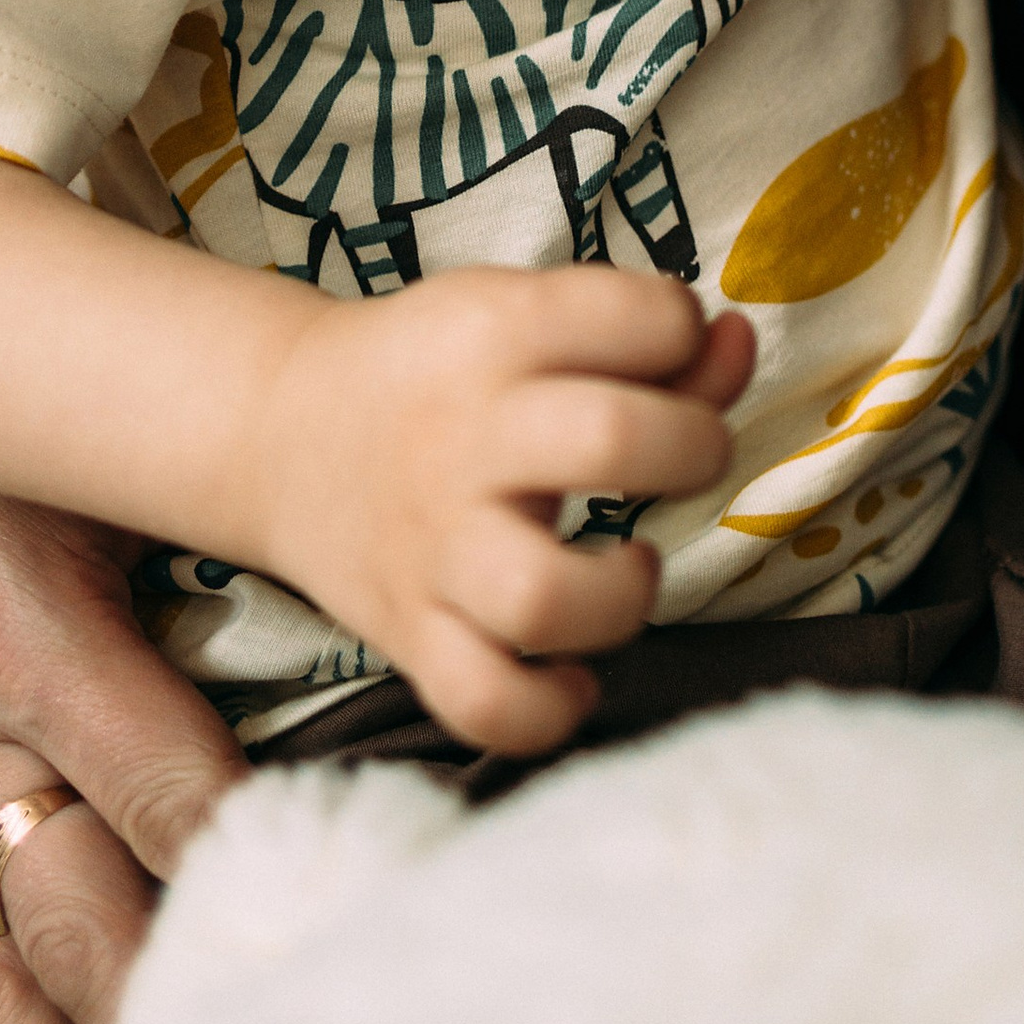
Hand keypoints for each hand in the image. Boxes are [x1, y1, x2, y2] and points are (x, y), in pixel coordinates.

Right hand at [242, 266, 754, 753]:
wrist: (282, 433)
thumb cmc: (438, 369)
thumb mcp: (524, 313)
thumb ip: (646, 330)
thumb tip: (741, 345)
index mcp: (493, 330)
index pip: (641, 315)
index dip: (684, 329)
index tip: (666, 351)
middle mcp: (462, 437)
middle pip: (609, 441)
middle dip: (691, 449)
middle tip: (680, 461)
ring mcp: (434, 547)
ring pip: (543, 597)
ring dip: (622, 595)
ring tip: (631, 572)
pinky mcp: (410, 634)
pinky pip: (483, 703)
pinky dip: (549, 709)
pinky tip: (578, 674)